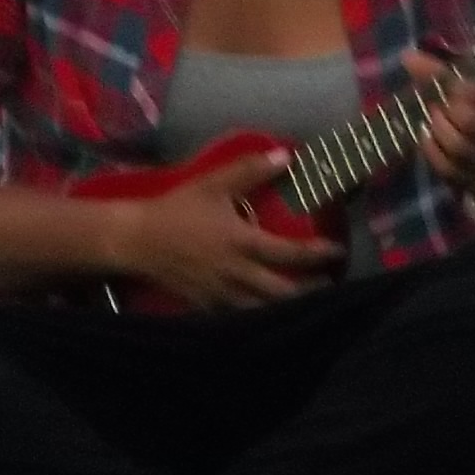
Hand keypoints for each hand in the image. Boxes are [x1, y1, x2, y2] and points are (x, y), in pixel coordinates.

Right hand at [110, 146, 342, 309]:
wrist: (137, 241)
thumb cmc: (177, 209)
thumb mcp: (213, 184)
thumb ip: (250, 169)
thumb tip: (287, 155)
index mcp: (242, 243)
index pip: (290, 254)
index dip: (319, 254)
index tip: (337, 251)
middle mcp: (237, 274)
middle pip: (284, 293)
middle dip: (311, 291)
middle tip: (331, 285)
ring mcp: (222, 295)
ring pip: (265, 312)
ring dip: (290, 309)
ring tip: (309, 304)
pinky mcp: (208, 306)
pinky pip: (241, 318)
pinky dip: (261, 318)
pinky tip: (272, 316)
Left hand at [400, 47, 474, 210]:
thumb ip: (443, 76)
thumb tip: (407, 56)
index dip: (461, 88)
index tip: (451, 88)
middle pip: (471, 122)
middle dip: (448, 110)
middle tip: (439, 106)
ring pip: (458, 146)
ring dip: (438, 129)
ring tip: (431, 120)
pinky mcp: (469, 181)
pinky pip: (446, 167)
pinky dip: (431, 150)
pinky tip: (426, 137)